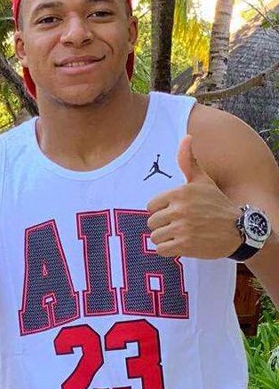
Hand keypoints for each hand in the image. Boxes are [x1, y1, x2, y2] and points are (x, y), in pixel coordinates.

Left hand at [145, 136, 241, 258]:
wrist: (236, 230)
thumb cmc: (216, 204)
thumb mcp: (203, 181)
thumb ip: (189, 162)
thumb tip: (187, 137)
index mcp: (181, 192)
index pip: (151, 206)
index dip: (162, 211)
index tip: (176, 212)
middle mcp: (180, 209)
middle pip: (152, 223)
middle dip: (163, 226)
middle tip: (180, 225)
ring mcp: (182, 227)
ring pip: (155, 237)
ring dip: (166, 239)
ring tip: (181, 234)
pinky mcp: (184, 245)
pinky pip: (161, 250)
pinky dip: (169, 250)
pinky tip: (182, 244)